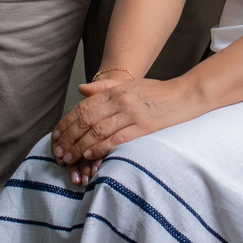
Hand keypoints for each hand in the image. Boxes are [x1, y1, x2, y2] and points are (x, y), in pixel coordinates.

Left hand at [51, 76, 197, 185]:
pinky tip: (91, 156)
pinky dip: (101, 148)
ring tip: (70, 158)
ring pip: (98, 131)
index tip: (56, 137)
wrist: (185, 95)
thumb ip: (104, 87)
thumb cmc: (157, 92)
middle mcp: (121, 101)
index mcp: (115, 91)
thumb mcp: (129, 84)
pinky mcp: (144, 128)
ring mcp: (132, 114)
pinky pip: (117, 139)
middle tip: (59, 153)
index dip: (66, 124)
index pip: (83, 107)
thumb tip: (81, 90)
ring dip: (80, 146)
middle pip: (86, 120)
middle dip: (69, 138)